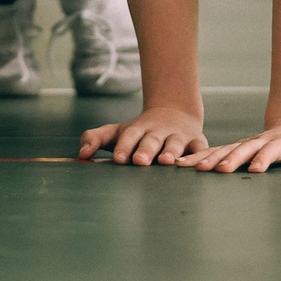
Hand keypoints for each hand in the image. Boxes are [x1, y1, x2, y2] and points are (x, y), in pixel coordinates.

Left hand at [77, 105, 204, 165]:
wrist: (174, 113)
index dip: (124, 146)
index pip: (129, 136)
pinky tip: (196, 166)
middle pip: (151, 140)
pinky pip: (200, 150)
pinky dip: (199, 157)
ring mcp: (178, 137)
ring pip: (175, 144)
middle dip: (145, 150)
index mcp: (138, 130)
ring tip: (166, 162)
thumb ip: (95, 138)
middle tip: (139, 161)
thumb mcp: (117, 132)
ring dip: (171, 152)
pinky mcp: (197, 142)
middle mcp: (158, 132)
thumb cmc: (139, 132)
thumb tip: (80, 154)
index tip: (118, 159)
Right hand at [179, 115, 280, 173]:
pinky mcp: (235, 149)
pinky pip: (214, 153)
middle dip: (230, 159)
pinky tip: (178, 165)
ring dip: (207, 158)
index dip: (264, 158)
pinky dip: (197, 158)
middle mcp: (259, 142)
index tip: (254, 170)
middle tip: (217, 171)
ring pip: (223, 150)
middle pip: (243, 149)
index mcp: (280, 143)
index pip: (272, 150)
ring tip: (186, 166)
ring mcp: (245, 145)